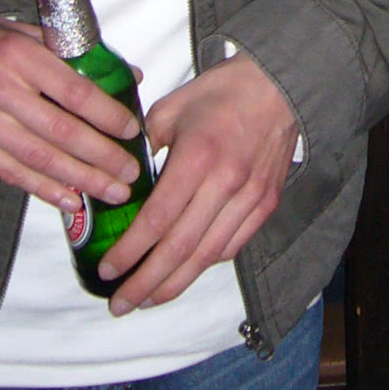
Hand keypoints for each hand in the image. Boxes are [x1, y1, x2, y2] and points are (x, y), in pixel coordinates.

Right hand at [0, 21, 143, 215]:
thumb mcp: (30, 36)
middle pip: (61, 131)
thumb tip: (131, 76)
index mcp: (20, 55)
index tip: (131, 130)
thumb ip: (78, 56)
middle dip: (102, 156)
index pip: (75, 91)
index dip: (107, 114)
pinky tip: (72, 200)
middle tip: (130, 172)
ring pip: (39, 158)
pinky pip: (10, 173)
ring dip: (81, 179)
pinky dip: (44, 190)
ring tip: (112, 191)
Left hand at [95, 54, 298, 316]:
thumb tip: (123, 177)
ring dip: (174, 283)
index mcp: (198, 156)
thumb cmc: (222, 92)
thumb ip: (145, 144)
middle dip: (146, 282)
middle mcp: (227, 183)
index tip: (108, 270)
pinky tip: (184, 271)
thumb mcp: (172, 107)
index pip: (158, 219)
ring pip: (207, 256)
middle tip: (120, 304)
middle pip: (181, 249)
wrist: (281, 84)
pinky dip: (204, 264)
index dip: (130, 251)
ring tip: (147, 299)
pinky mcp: (266, 204)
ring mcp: (251, 197)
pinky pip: (231, 246)